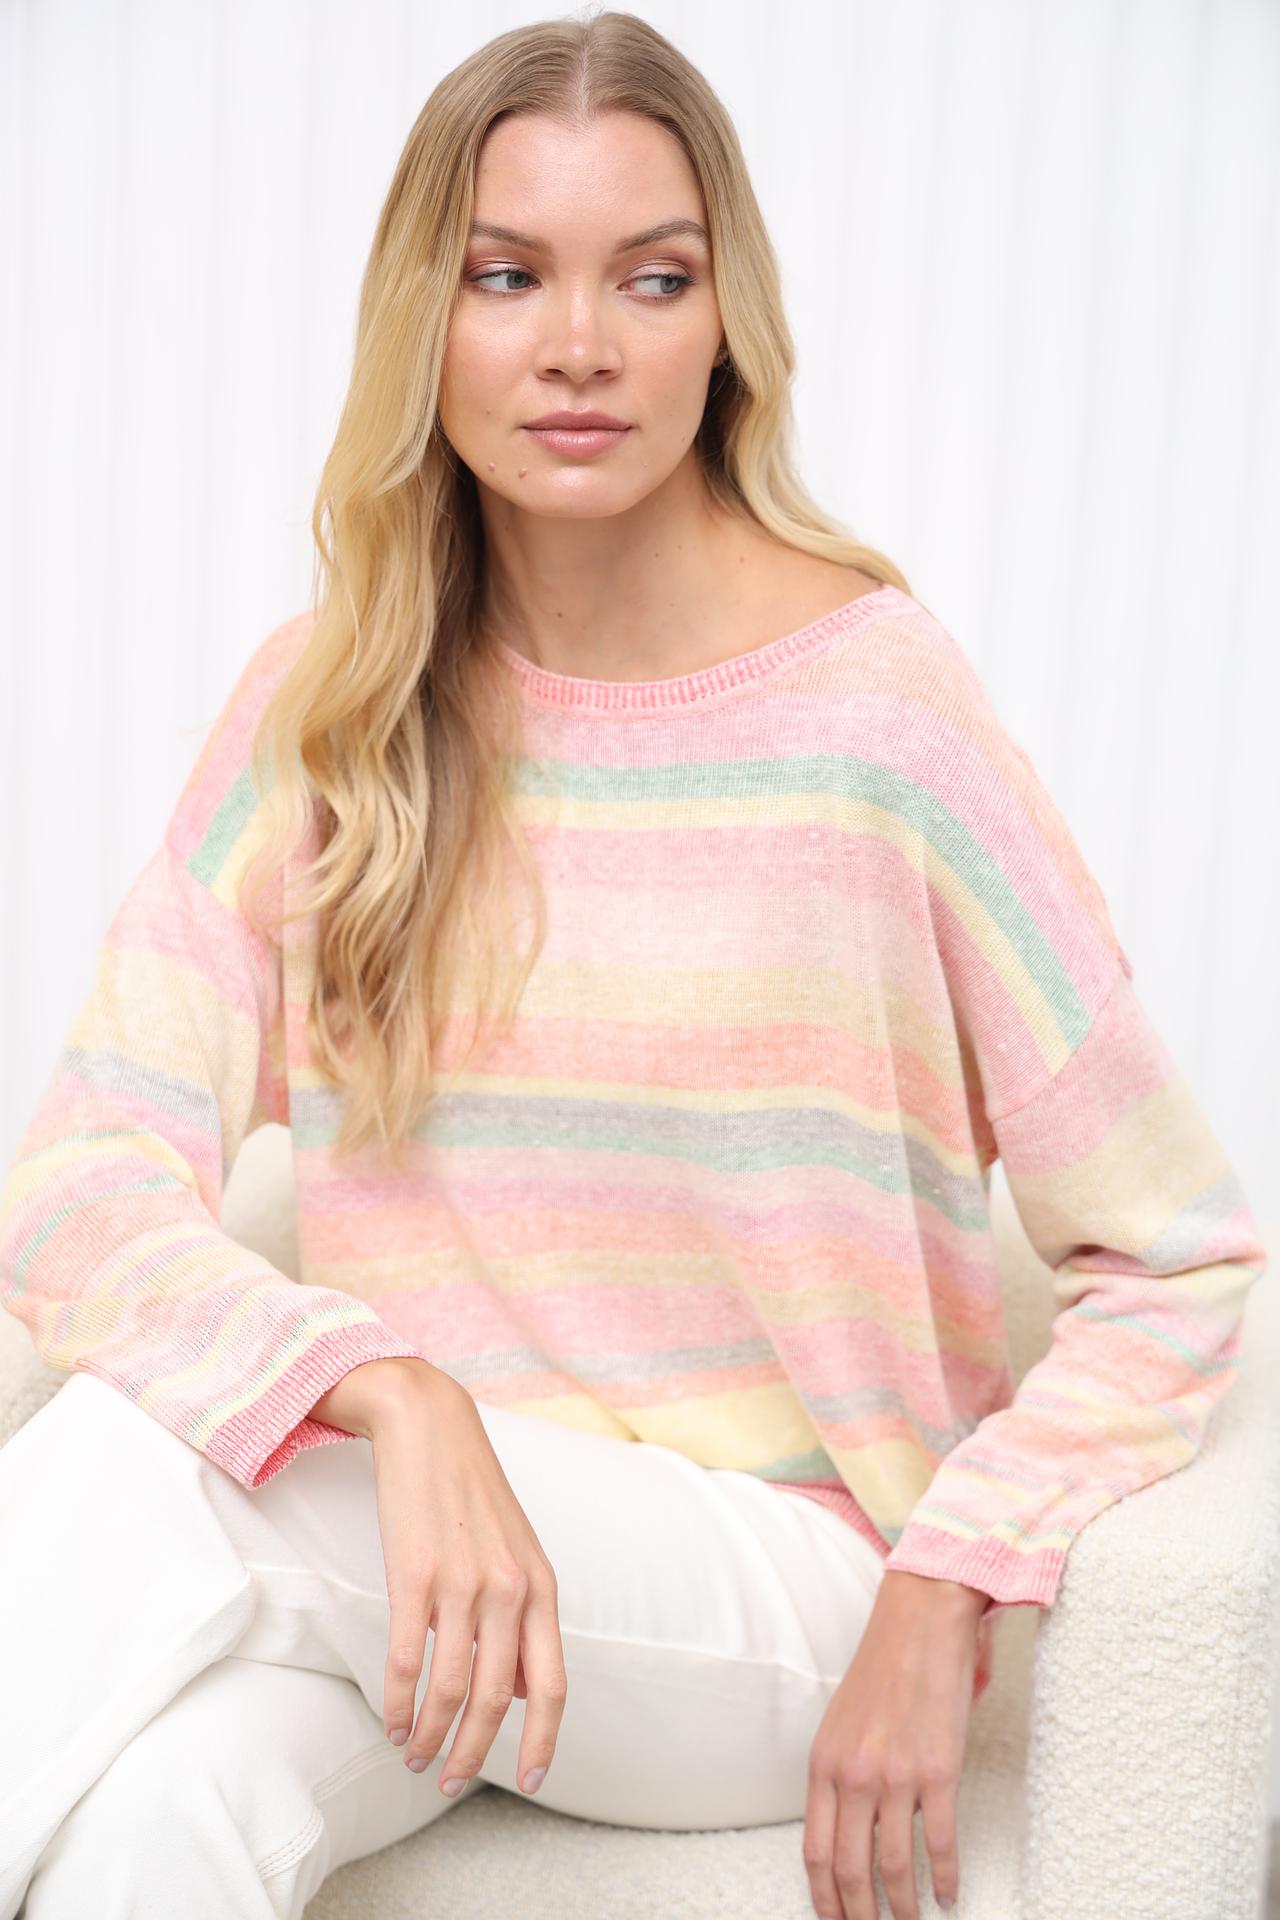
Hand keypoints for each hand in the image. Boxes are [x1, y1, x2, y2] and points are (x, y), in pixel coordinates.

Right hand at [311, 1357, 567, 1796]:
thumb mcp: (517, 1550)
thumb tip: (526, 1690)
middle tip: (449, 1782)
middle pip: (499, 1699)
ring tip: (414, 1755)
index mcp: (541, 1587)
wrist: (429, 1425)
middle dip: (474, 1753)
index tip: (530, 1781)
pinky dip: (398, 1701)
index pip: (553, 1684)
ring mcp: (461, 1584)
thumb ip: (526, 1617)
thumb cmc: (471, 1491)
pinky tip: (392, 1721)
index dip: (543, 1742)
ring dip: (431, 1734)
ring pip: (451, 1688)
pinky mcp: (412, 1575)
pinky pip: (404, 1659)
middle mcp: (509, 1590)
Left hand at [802, 1570, 985, 1918]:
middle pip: (850, 1870)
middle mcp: (853, 1775)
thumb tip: (848, 1826)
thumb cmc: (883, 1666)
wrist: (920, 1621)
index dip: (824, 1898)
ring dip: (903, 1908)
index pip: (814, 1852)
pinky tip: (949, 1895)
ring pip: (894, 1867)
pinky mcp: (938, 1771)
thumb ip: (838, 1773)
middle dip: (859, 1915)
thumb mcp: (841, 1721)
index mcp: (823, 1764)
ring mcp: (896, 1776)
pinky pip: (941, 1843)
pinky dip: (945, 1878)